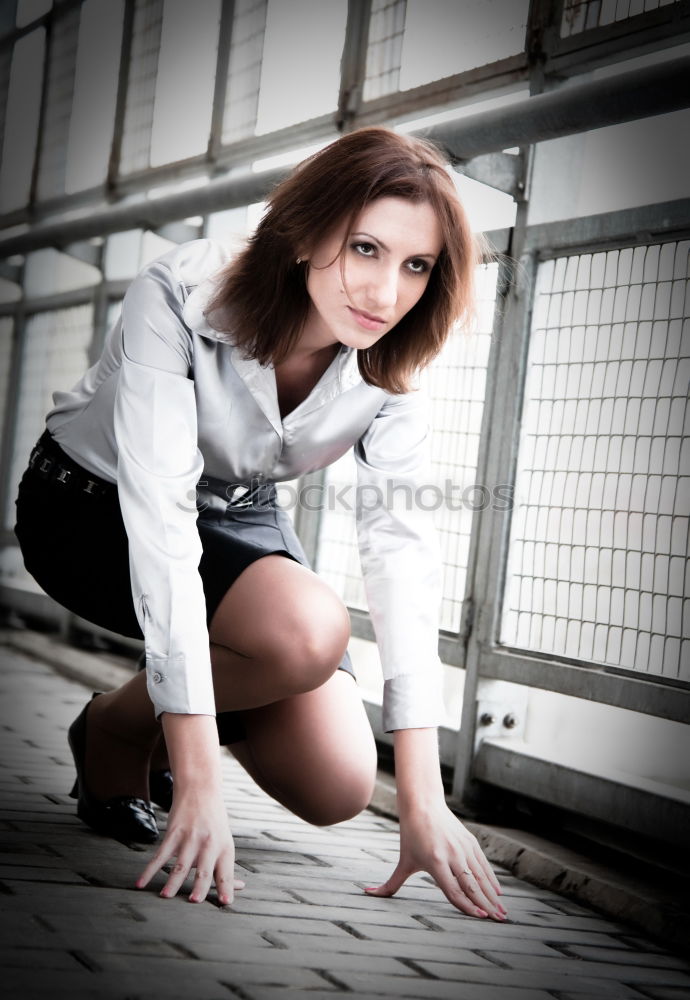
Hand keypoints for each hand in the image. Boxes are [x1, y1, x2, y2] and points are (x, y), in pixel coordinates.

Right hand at [135, 786, 242, 903]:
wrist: (200, 789)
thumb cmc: (214, 821)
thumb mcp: (225, 841)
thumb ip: (226, 866)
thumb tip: (238, 888)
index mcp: (224, 848)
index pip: (226, 872)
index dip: (227, 888)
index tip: (226, 903)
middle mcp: (209, 844)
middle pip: (204, 869)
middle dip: (199, 886)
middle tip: (194, 901)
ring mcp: (191, 838)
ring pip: (181, 864)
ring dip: (172, 881)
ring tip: (166, 896)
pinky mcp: (174, 833)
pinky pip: (161, 855)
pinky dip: (150, 870)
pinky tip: (142, 881)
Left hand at [364, 803, 506, 919]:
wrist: (423, 804)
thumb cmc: (410, 835)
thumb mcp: (403, 861)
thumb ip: (389, 884)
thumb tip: (367, 894)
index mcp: (435, 862)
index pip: (454, 891)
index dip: (467, 907)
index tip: (480, 918)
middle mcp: (452, 856)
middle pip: (472, 886)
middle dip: (486, 906)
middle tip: (499, 921)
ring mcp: (463, 848)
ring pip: (481, 876)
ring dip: (493, 896)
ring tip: (502, 913)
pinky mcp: (470, 842)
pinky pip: (483, 865)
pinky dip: (491, 879)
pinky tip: (497, 892)